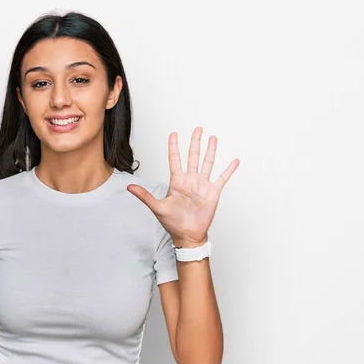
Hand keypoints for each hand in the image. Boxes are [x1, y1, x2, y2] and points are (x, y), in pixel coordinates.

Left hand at [127, 127, 239, 247]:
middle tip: (198, 129)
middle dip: (195, 142)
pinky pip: (222, 178)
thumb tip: (129, 187)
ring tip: (213, 138)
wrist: (188, 235)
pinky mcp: (213, 193)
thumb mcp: (158, 207)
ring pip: (207, 163)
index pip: (175, 159)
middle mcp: (190, 181)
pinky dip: (229, 170)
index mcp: (177, 182)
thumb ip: (145, 195)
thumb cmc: (173, 223)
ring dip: (210, 150)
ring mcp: (202, 186)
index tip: (174, 134)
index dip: (174, 146)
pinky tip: (234, 161)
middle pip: (193, 156)